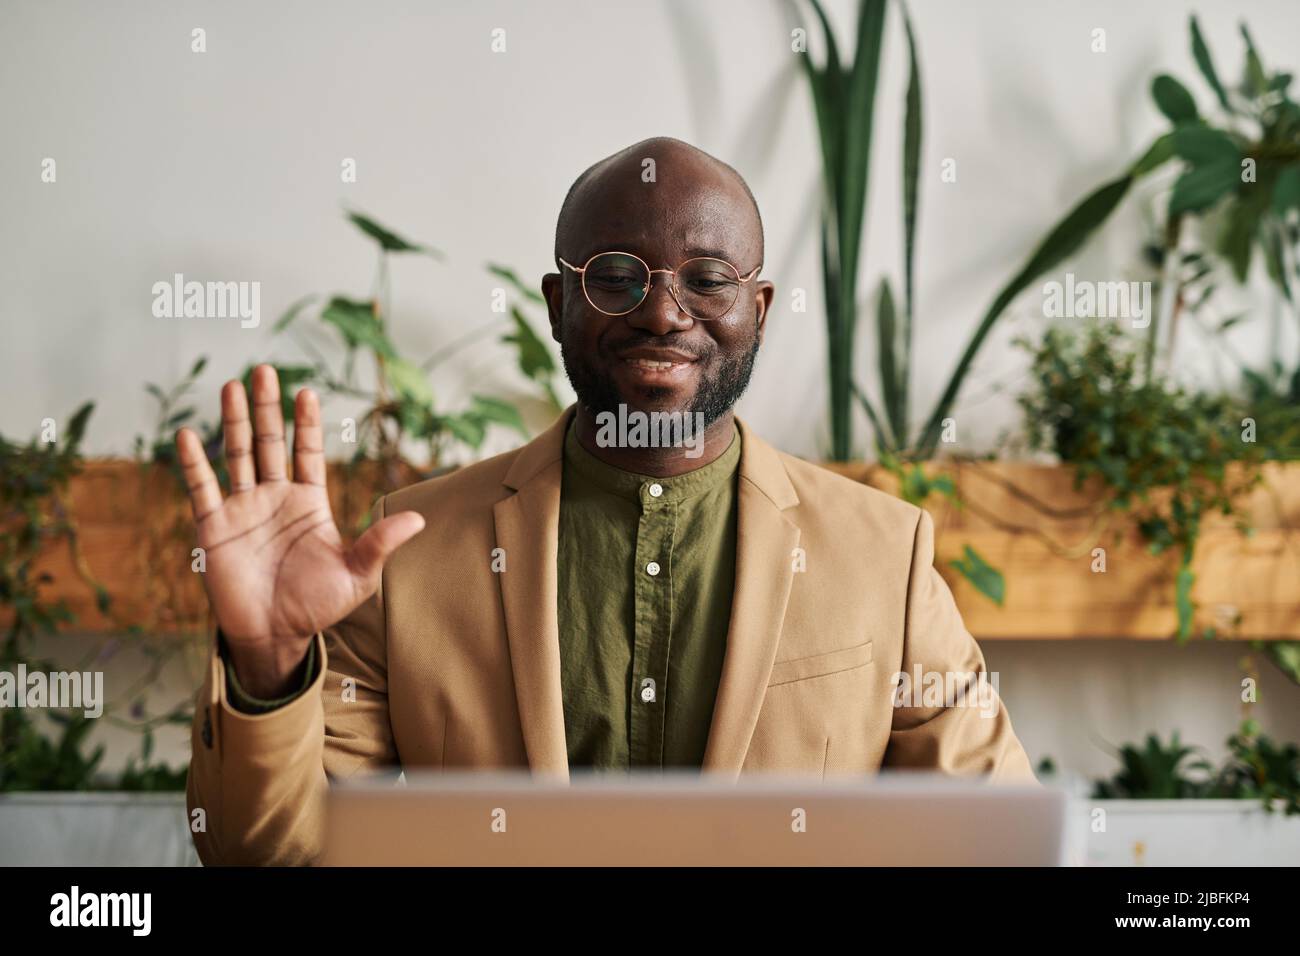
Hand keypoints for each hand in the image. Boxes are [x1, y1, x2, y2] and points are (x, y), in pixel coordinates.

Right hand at [175, 365, 424, 697]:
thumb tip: (420, 520)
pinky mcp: (214, 527)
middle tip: (265, 370)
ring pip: (237, 455)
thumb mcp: (358, 576)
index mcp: (309, 502)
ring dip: (234, 421)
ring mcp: (243, 509)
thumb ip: (380, 544)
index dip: (307, 423)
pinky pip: (202, 488)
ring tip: (232, 385)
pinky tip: (188, 435)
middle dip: (268, 408)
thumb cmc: (317, 606)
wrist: (275, 636)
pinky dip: (194, 463)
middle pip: (270, 443)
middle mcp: (275, 497)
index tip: (306, 391)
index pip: (309, 452)